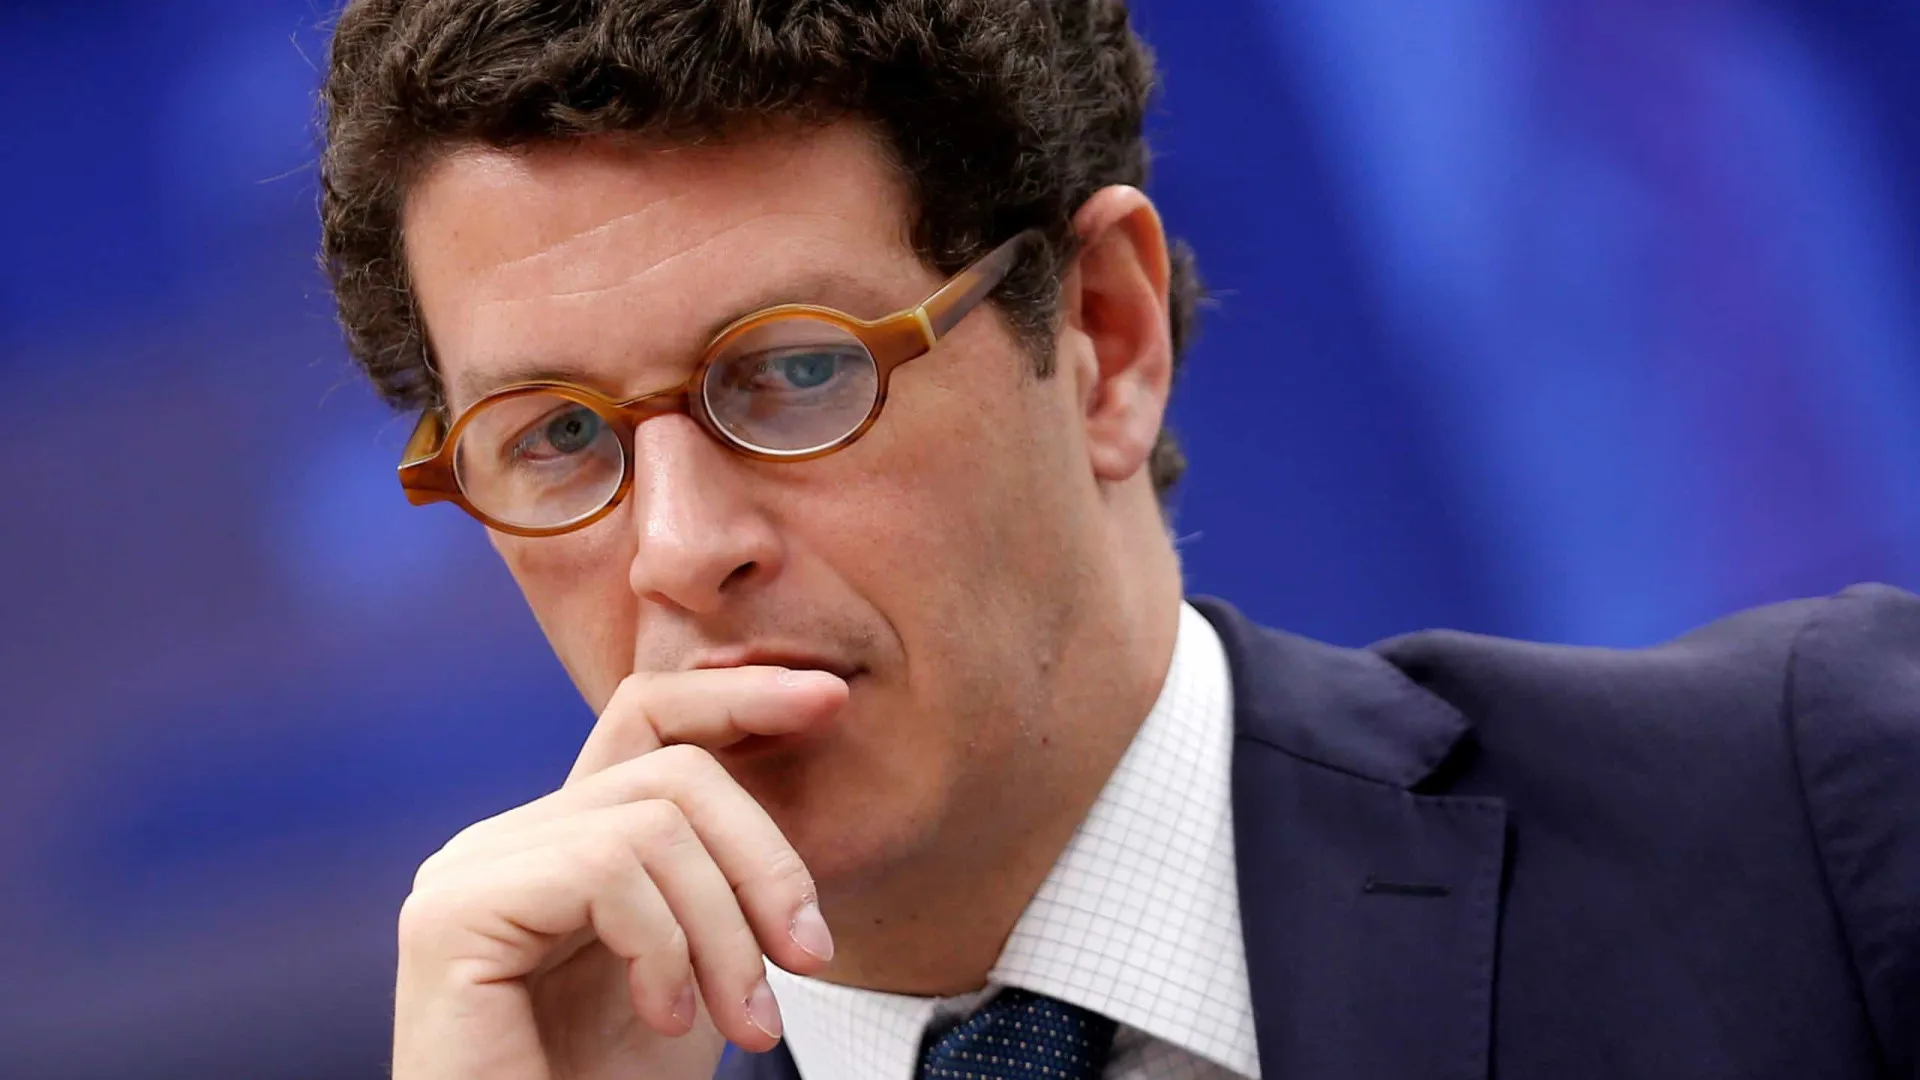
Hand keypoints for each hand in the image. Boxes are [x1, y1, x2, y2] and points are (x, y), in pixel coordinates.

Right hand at [391, 666, 847, 1079]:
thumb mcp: (702, 966)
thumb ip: (722, 877)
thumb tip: (807, 749)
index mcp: (560, 845)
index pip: (648, 721)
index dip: (739, 696)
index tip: (830, 699)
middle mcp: (505, 843)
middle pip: (673, 770)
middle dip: (767, 861)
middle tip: (810, 959)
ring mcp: (470, 873)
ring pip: (653, 822)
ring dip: (728, 930)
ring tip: (747, 1022)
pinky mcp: (453, 915)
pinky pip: (605, 868)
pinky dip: (665, 948)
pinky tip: (666, 1018)